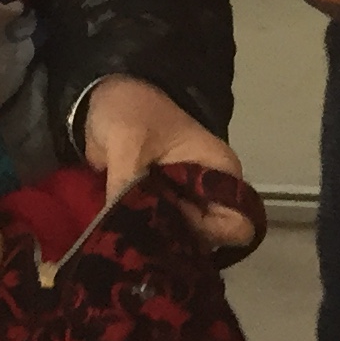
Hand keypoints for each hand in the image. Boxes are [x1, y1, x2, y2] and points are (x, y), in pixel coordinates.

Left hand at [79, 75, 257, 247]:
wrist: (103, 98)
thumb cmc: (130, 110)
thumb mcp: (129, 141)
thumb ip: (127, 181)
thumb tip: (120, 224)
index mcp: (220, 171)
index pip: (235, 222)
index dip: (206, 231)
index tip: (170, 224)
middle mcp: (210, 192)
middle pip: (208, 236)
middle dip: (177, 242)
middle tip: (142, 240)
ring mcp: (185, 201)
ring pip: (182, 237)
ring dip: (158, 241)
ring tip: (128, 240)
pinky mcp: (161, 205)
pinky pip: (159, 230)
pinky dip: (143, 235)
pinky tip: (122, 238)